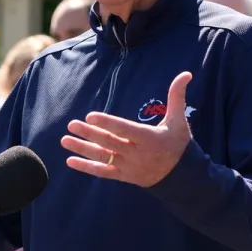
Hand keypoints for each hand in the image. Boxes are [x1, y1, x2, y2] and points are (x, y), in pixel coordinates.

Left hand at [61, 71, 192, 187]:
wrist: (181, 177)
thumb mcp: (179, 119)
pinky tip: (70, 161)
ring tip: (65, 140)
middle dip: (89, 133)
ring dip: (82, 149)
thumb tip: (186, 73)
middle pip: (109, 142)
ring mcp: (128, 166)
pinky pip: (102, 172)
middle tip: (71, 124)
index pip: (124, 129)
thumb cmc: (178, 143)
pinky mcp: (123, 175)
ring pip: (102, 157)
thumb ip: (177, 96)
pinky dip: (86, 168)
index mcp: (149, 138)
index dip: (107, 123)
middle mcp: (136, 153)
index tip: (90, 116)